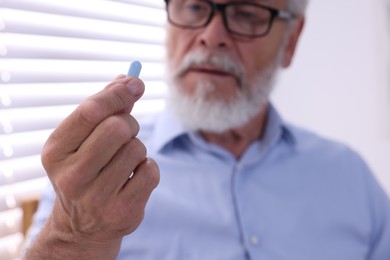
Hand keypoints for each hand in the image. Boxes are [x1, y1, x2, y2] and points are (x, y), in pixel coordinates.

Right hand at [26, 76, 158, 258]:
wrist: (82, 225)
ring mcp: (96, 198)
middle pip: (117, 128)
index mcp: (55, 151)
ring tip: (125, 161)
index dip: (117, 93)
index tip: (136, 83)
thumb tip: (129, 78)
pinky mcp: (121, 211)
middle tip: (126, 131)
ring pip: (137, 149)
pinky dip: (148, 168)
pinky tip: (133, 179)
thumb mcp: (83, 140)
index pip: (90, 111)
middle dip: (130, 123)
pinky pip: (151, 171)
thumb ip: (103, 108)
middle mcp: (71, 176)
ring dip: (138, 148)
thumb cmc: (86, 170)